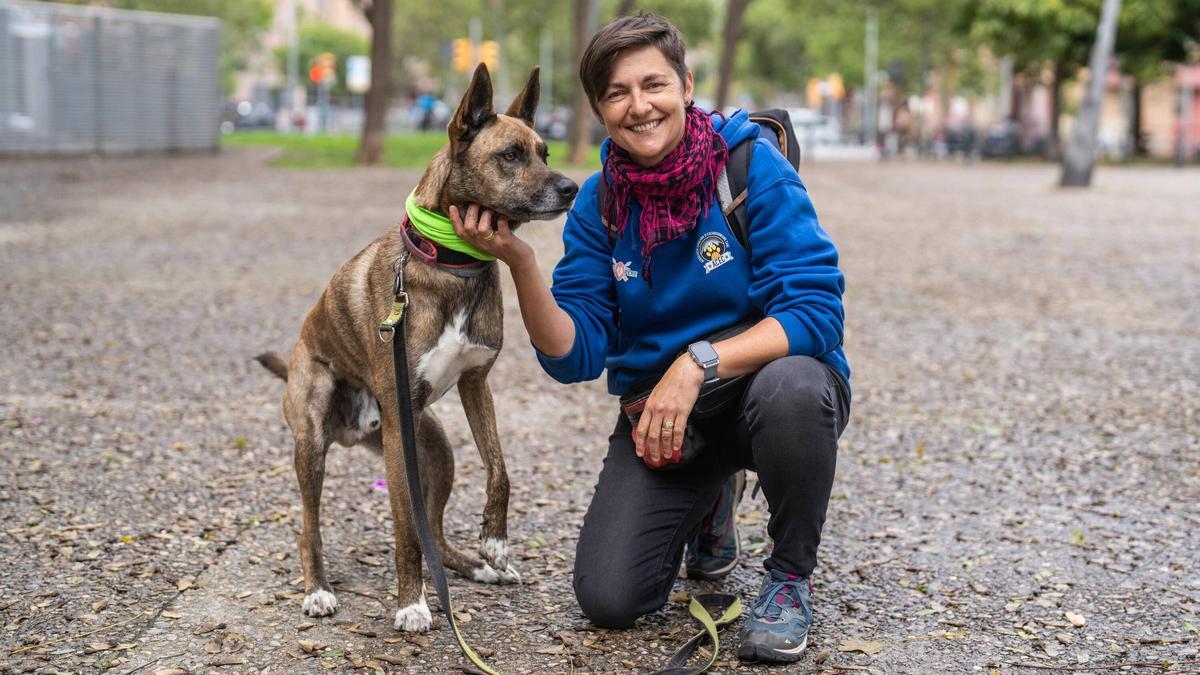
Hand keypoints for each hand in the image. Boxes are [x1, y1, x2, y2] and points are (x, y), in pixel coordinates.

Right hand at [449, 204, 533, 267]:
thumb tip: (478, 210)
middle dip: (471, 212)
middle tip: (477, 202)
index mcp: (477, 243)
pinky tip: (506, 213)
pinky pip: (501, 225)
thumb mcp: (489, 242)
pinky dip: (503, 216)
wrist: (520, 262)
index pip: (460, 233)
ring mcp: (494, 243)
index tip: (452, 207)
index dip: (454, 220)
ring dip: (486, 215)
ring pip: (482, 229)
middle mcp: (483, 244)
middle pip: (469, 228)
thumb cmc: (505, 248)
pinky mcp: (506, 241)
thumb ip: (481, 231)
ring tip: (492, 208)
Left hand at [634, 354, 704, 468]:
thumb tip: (650, 422)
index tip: (640, 453)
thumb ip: (652, 407)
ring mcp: (670, 411)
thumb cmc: (671, 381)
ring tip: (667, 456)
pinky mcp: (683, 411)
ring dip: (666, 447)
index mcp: (649, 405)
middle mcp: (658, 409)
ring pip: (665, 434)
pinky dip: (677, 441)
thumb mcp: (656, 393)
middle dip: (652, 449)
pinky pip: (678, 429)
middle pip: (652, 434)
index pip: (641, 428)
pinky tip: (677, 448)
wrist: (686, 371)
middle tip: (654, 459)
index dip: (640, 443)